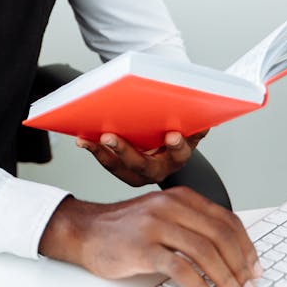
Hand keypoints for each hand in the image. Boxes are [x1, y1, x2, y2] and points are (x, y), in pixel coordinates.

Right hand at [39, 186, 262, 286]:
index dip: (246, 248)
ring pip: (204, 252)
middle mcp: (170, 207)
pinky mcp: (142, 248)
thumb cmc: (126, 229)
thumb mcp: (163, 215)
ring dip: (225, 280)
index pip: (227, 221)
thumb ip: (192, 226)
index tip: (255, 269)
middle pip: (220, 236)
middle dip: (240, 267)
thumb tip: (230, 256)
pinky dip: (199, 286)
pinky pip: (180, 268)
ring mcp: (156, 226)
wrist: (85, 230)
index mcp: (181, 198)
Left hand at [76, 130, 207, 187]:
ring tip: (89, 139)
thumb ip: (193, 124)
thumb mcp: (187, 128)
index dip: (177, 146)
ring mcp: (137, 173)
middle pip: (143, 165)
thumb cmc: (172, 131)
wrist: (162, 146)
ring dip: (103, 153)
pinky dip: (94, 151)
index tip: (172, 135)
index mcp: (177, 158)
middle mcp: (157, 170)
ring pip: (119, 167)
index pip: (180, 155)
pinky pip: (106, 162)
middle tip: (110, 137)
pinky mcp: (120, 169)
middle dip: (125, 151)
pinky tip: (83, 140)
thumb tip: (203, 113)